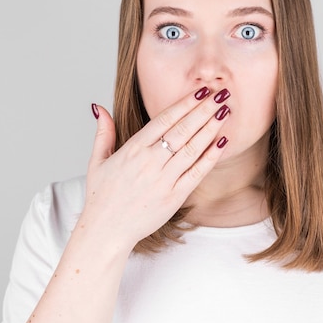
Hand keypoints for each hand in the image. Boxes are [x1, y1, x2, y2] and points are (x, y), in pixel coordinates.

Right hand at [83, 87, 229, 249]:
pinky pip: (197, 173)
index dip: (184, 103)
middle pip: (183, 129)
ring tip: (225, 112)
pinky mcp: (175, 196)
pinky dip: (211, 157)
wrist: (106, 231)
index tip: (200, 91)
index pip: (164, 119)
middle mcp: (150, 161)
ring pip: (193, 148)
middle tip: (221, 94)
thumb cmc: (102, 197)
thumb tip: (99, 107)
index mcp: (133, 149)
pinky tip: (222, 142)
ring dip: (211, 128)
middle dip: (204, 109)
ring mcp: (164, 179)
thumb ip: (103, 133)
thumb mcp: (97, 161)